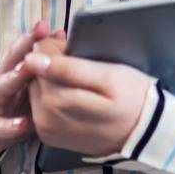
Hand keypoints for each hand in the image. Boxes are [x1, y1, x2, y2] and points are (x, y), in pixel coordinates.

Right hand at [0, 21, 49, 163]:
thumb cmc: (5, 105)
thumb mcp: (22, 83)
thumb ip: (41, 62)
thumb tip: (61, 34)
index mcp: (9, 70)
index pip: (21, 48)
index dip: (33, 35)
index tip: (46, 23)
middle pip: (11, 59)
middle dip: (26, 44)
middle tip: (41, 31)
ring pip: (1, 87)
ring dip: (15, 77)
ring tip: (29, 68)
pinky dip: (9, 125)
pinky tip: (23, 124)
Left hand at [24, 41, 152, 158]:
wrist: (142, 132)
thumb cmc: (131, 98)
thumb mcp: (108, 76)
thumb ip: (69, 68)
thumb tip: (32, 59)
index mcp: (62, 105)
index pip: (40, 65)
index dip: (48, 48)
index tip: (61, 39)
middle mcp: (49, 121)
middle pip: (35, 77)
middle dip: (47, 60)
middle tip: (69, 51)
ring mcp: (47, 131)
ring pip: (35, 89)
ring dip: (47, 74)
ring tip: (72, 69)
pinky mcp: (48, 135)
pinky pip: (38, 103)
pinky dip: (48, 90)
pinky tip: (68, 86)